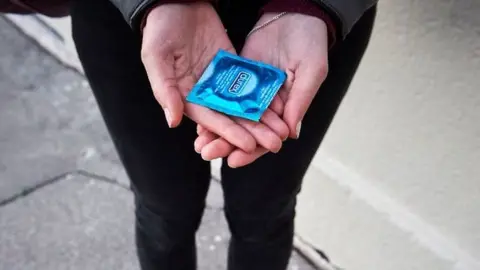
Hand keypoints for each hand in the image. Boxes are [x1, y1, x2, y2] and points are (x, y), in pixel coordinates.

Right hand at [141, 3, 287, 152]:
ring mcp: (219, 78)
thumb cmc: (160, 28)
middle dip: (252, 131)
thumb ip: (165, 89)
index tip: (249, 146)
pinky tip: (278, 105)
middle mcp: (204, 91)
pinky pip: (248, 81)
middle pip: (231, 116)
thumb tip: (173, 121)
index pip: (210, 119)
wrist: (177, 0)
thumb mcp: (156, 57)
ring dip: (260, 118)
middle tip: (274, 144)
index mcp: (186, 95)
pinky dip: (262, 94)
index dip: (230, 133)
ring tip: (280, 131)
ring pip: (242, 103)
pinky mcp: (231, 64)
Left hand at [195, 12, 329, 166]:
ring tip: (200, 143)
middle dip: (226, 144)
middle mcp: (266, 104)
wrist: (294, 13)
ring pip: (232, 116)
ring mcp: (251, 90)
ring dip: (216, 130)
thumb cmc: (311, 43)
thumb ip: (300, 101)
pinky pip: (223, 95)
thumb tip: (291, 133)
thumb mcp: (311, 71)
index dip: (251, 150)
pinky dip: (213, 107)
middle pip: (244, 130)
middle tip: (208, 153)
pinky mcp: (238, 75)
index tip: (234, 160)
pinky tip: (199, 119)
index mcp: (286, 109)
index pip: (266, 137)